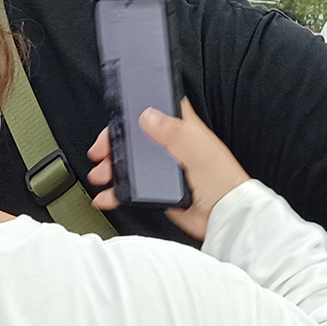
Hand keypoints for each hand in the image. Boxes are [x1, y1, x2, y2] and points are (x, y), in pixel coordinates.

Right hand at [88, 98, 248, 241]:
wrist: (224, 218)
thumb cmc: (223, 181)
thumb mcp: (197, 150)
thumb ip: (173, 132)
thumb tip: (148, 115)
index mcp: (182, 129)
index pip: (157, 108)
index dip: (137, 107)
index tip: (118, 113)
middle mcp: (170, 146)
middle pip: (134, 136)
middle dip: (114, 142)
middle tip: (102, 150)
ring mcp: (162, 169)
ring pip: (130, 163)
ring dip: (112, 167)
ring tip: (101, 174)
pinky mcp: (157, 191)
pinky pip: (131, 189)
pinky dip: (116, 192)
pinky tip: (107, 195)